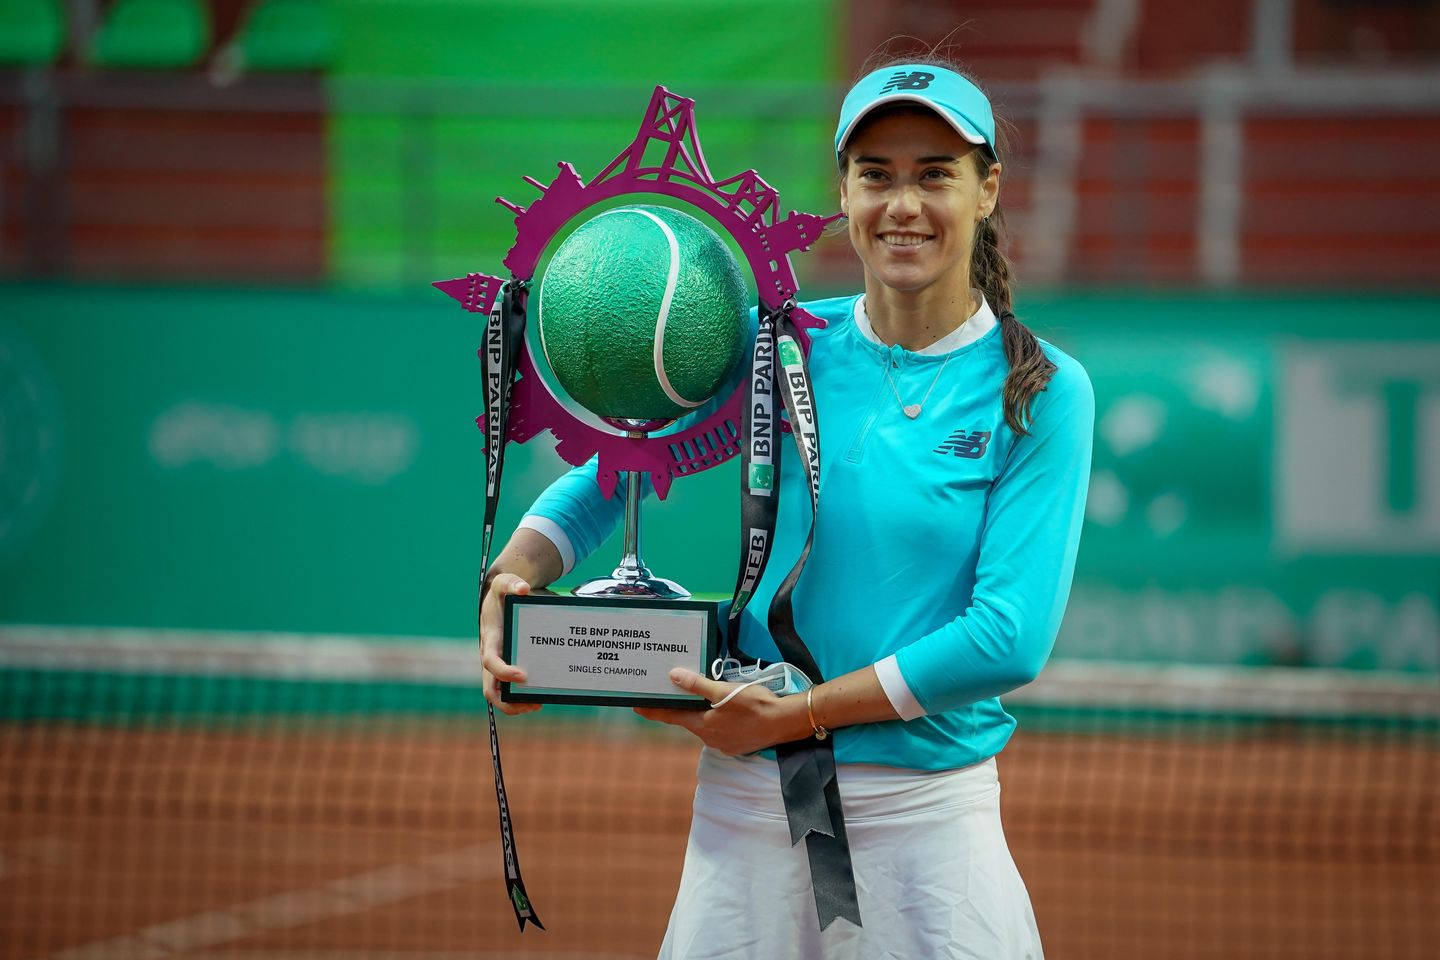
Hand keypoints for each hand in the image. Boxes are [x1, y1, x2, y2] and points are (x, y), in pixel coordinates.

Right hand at [479, 572, 541, 715]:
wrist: (500, 598)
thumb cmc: (502, 593)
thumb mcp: (504, 583)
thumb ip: (510, 583)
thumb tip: (522, 589)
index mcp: (491, 640)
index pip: (490, 662)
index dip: (504, 672)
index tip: (523, 676)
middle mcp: (491, 657)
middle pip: (490, 690)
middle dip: (508, 702)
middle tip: (533, 704)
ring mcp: (499, 664)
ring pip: (500, 695)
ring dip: (517, 704)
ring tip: (539, 704)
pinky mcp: (508, 667)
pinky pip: (511, 689)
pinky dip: (524, 696)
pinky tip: (542, 695)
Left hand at [634, 668, 808, 755]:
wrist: (786, 722)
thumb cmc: (755, 704)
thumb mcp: (724, 691)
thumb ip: (698, 685)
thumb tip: (673, 676)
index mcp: (703, 726)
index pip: (671, 717)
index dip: (653, 711)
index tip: (636, 707)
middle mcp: (710, 739)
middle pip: (689, 721)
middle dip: (682, 708)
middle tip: (673, 694)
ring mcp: (725, 745)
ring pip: (706, 726)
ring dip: (703, 714)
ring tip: (704, 699)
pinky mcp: (738, 745)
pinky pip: (721, 731)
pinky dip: (718, 720)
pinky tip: (726, 710)